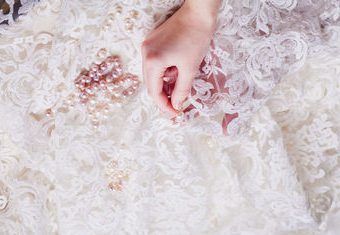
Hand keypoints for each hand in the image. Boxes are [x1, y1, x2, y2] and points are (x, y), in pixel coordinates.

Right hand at [141, 0, 219, 114]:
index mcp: (153, 61)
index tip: (174, 112)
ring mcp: (147, 46)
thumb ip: (181, 90)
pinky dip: (163, 72)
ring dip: (163, 84)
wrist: (198, 12)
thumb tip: (176, 105)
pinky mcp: (152, 42)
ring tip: (178, 88)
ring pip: (151, 74)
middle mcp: (145, 54)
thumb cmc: (196, 37)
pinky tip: (175, 73)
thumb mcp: (190, 68)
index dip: (164, 105)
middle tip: (175, 105)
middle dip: (162, 96)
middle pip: (150, 84)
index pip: (154, 91)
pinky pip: (154, 63)